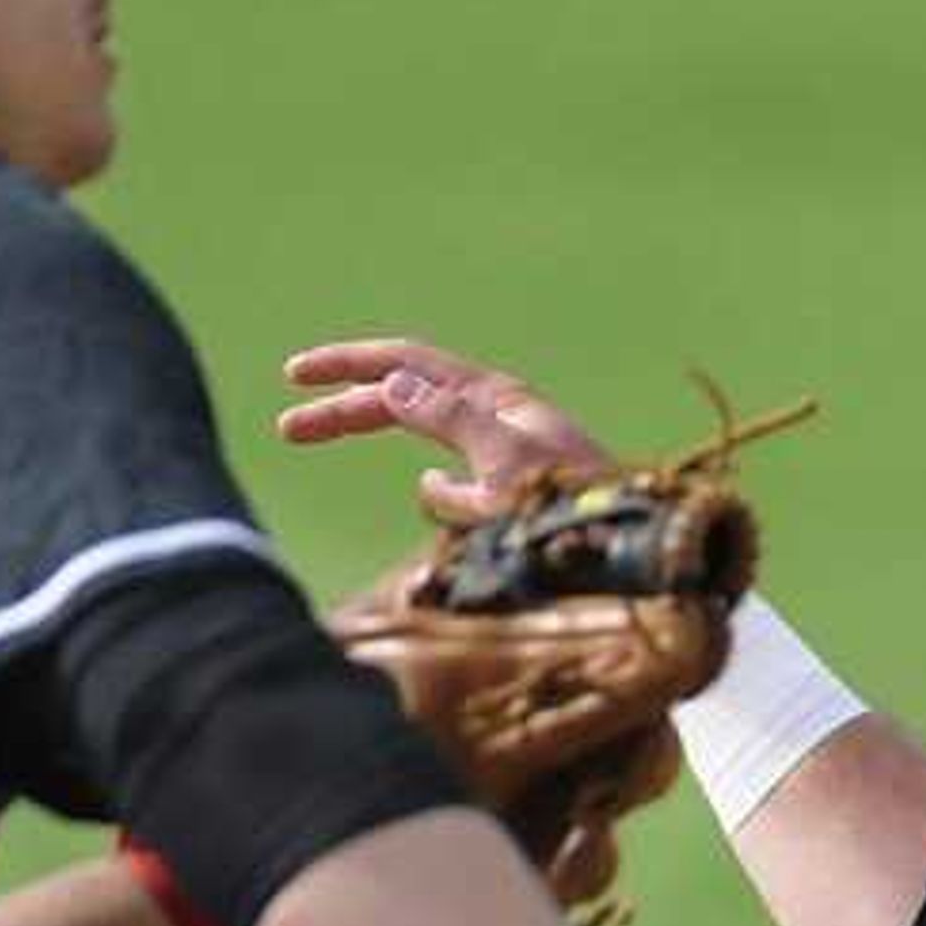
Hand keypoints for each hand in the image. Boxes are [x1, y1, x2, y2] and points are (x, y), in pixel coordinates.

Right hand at [279, 338, 627, 524]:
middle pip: (404, 401)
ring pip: (435, 458)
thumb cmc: (579, 512)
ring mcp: (507, 460)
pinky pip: (465, 498)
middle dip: (347, 411)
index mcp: (493, 400)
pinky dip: (453, 504)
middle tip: (287, 428)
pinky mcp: (516, 501)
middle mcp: (499, 420)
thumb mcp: (507, 460)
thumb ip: (450, 419)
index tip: (293, 378)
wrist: (638, 560)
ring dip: (410, 466)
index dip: (347, 367)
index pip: (404, 365)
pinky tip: (455, 508)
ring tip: (404, 478)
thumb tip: (391, 385)